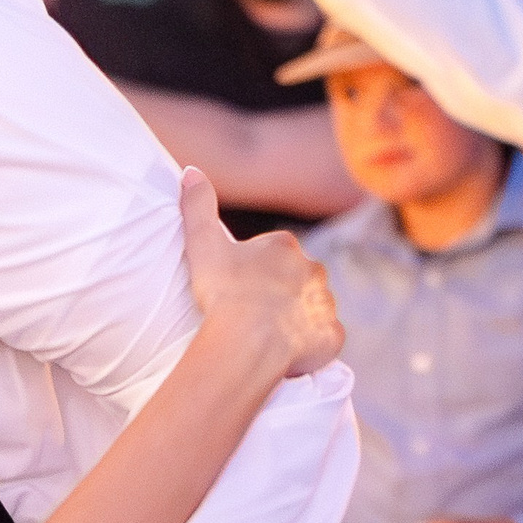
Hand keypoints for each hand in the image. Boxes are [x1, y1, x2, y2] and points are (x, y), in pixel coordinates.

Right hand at [177, 168, 340, 377]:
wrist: (248, 342)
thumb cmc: (224, 292)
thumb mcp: (203, 244)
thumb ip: (197, 205)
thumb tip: (191, 171)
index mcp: (284, 246)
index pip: (273, 252)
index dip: (253, 269)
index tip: (235, 286)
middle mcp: (313, 270)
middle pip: (296, 278)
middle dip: (280, 291)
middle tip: (249, 311)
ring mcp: (325, 304)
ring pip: (312, 306)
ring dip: (296, 316)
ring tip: (267, 334)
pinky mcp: (331, 336)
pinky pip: (323, 337)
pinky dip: (310, 343)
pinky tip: (287, 351)